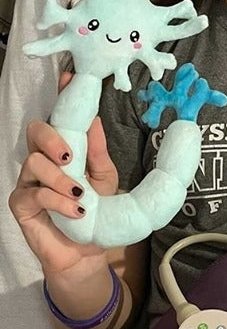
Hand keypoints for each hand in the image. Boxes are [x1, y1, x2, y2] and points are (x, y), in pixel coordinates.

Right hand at [9, 73, 118, 276]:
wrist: (87, 251)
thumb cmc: (95, 209)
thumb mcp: (104, 176)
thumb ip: (97, 149)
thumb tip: (95, 119)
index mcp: (65, 147)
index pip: (59, 117)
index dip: (61, 96)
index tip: (70, 77)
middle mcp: (43, 159)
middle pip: (36, 131)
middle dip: (53, 138)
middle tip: (71, 156)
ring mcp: (28, 181)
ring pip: (33, 162)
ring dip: (60, 179)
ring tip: (80, 195)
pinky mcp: (20, 204)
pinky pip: (33, 193)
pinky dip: (57, 200)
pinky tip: (75, 211)